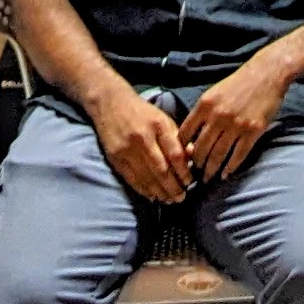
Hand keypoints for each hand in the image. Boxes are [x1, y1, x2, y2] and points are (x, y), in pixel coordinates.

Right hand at [90, 88, 192, 204]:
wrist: (110, 104)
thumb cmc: (143, 113)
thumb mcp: (164, 119)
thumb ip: (177, 139)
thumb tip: (192, 159)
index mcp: (158, 125)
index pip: (175, 154)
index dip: (183, 172)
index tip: (189, 182)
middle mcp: (142, 138)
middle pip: (161, 169)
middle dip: (173, 187)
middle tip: (181, 198)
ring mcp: (126, 149)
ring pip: (146, 177)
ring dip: (159, 192)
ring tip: (169, 200)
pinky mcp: (115, 157)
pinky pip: (131, 178)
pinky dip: (143, 189)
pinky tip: (152, 196)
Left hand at [181, 56, 294, 180]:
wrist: (266, 74)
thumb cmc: (238, 83)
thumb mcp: (213, 93)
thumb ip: (201, 113)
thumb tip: (190, 137)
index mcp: (204, 105)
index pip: (185, 134)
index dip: (181, 150)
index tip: (181, 160)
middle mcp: (218, 116)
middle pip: (200, 148)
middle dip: (195, 165)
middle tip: (193, 175)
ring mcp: (236, 125)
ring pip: (218, 155)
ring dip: (211, 170)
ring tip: (208, 178)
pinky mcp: (253, 131)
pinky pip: (238, 155)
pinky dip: (231, 167)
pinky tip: (226, 174)